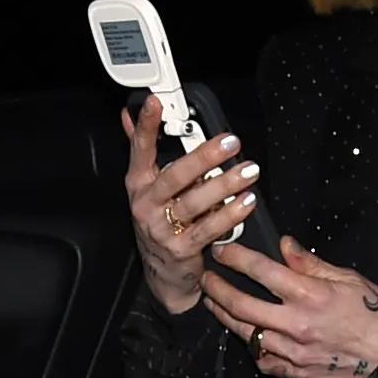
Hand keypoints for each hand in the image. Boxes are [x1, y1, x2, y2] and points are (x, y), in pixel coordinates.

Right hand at [122, 95, 261, 313]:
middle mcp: (146, 205)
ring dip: (225, 184)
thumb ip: (143, 150)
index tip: (155, 103)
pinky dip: (230, 214)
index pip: (140, 150)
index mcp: (139, 184)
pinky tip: (246, 201)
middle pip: (175, 176)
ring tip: (248, 171)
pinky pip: (209, 229)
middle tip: (231, 142)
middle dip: (204, 157)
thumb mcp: (148, 187)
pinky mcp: (181, 249)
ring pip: (195, 202)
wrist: (163, 274)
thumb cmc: (160, 222)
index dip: (146, 126)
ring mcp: (162, 228)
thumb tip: (128, 115)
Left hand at [201, 236, 377, 377]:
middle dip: (218, 289)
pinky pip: (263, 361)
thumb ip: (310, 263)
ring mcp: (294, 351)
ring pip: (246, 335)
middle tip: (207, 278)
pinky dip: (251, 348)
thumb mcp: (348, 278)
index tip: (222, 250)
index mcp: (310, 295)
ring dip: (225, 317)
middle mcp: (296, 324)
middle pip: (242, 305)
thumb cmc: (376, 314)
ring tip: (214, 304)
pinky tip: (246, 337)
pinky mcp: (296, 372)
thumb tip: (284, 245)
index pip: (262, 271)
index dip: (236, 257)